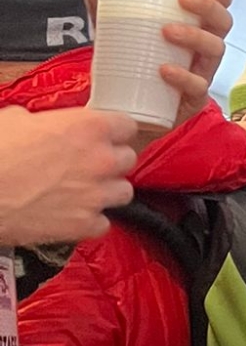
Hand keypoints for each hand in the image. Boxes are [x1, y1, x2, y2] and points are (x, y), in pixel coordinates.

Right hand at [0, 105, 137, 244]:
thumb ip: (45, 121)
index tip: (104, 138)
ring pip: (123, 192)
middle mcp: (101, 159)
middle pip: (128, 159)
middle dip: (110, 162)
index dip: (113, 132)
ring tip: (82, 193)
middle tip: (88, 166)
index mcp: (90, 126)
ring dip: (106, 192)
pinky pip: (103, 224)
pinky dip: (89, 222)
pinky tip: (71, 216)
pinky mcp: (82, 225)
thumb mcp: (16, 120)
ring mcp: (95, 194)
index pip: (127, 125)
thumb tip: (42, 126)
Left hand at [83, 0, 232, 128]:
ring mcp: (201, 75)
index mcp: (194, 29)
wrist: (121, 114)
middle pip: (223, 23)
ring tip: (167, 32)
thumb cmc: (128, 69)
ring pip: (215, 51)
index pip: (218, 4)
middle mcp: (203, 50)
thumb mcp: (114, 33)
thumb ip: (103, 5)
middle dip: (208, 8)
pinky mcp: (191, 101)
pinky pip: (198, 87)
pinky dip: (183, 77)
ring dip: (195, 36)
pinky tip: (164, 71)